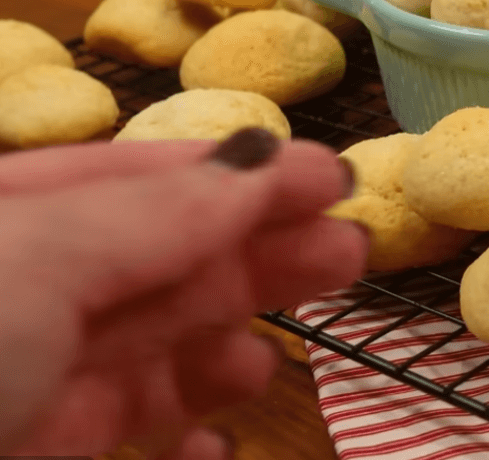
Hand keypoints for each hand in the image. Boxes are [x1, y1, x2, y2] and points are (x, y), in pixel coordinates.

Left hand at [0, 129, 367, 457]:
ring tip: (281, 359)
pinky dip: (189, 439)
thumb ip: (147, 213)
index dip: (243, 172)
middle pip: (167, 262)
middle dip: (262, 254)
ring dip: (233, 350)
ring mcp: (32, 379)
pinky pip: (134, 435)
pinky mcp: (47, 450)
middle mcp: (26, 292)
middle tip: (350, 251)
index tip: (334, 178)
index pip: (142, 176)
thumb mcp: (30, 258)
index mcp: (13, 214)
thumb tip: (256, 162)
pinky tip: (220, 446)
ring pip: (159, 349)